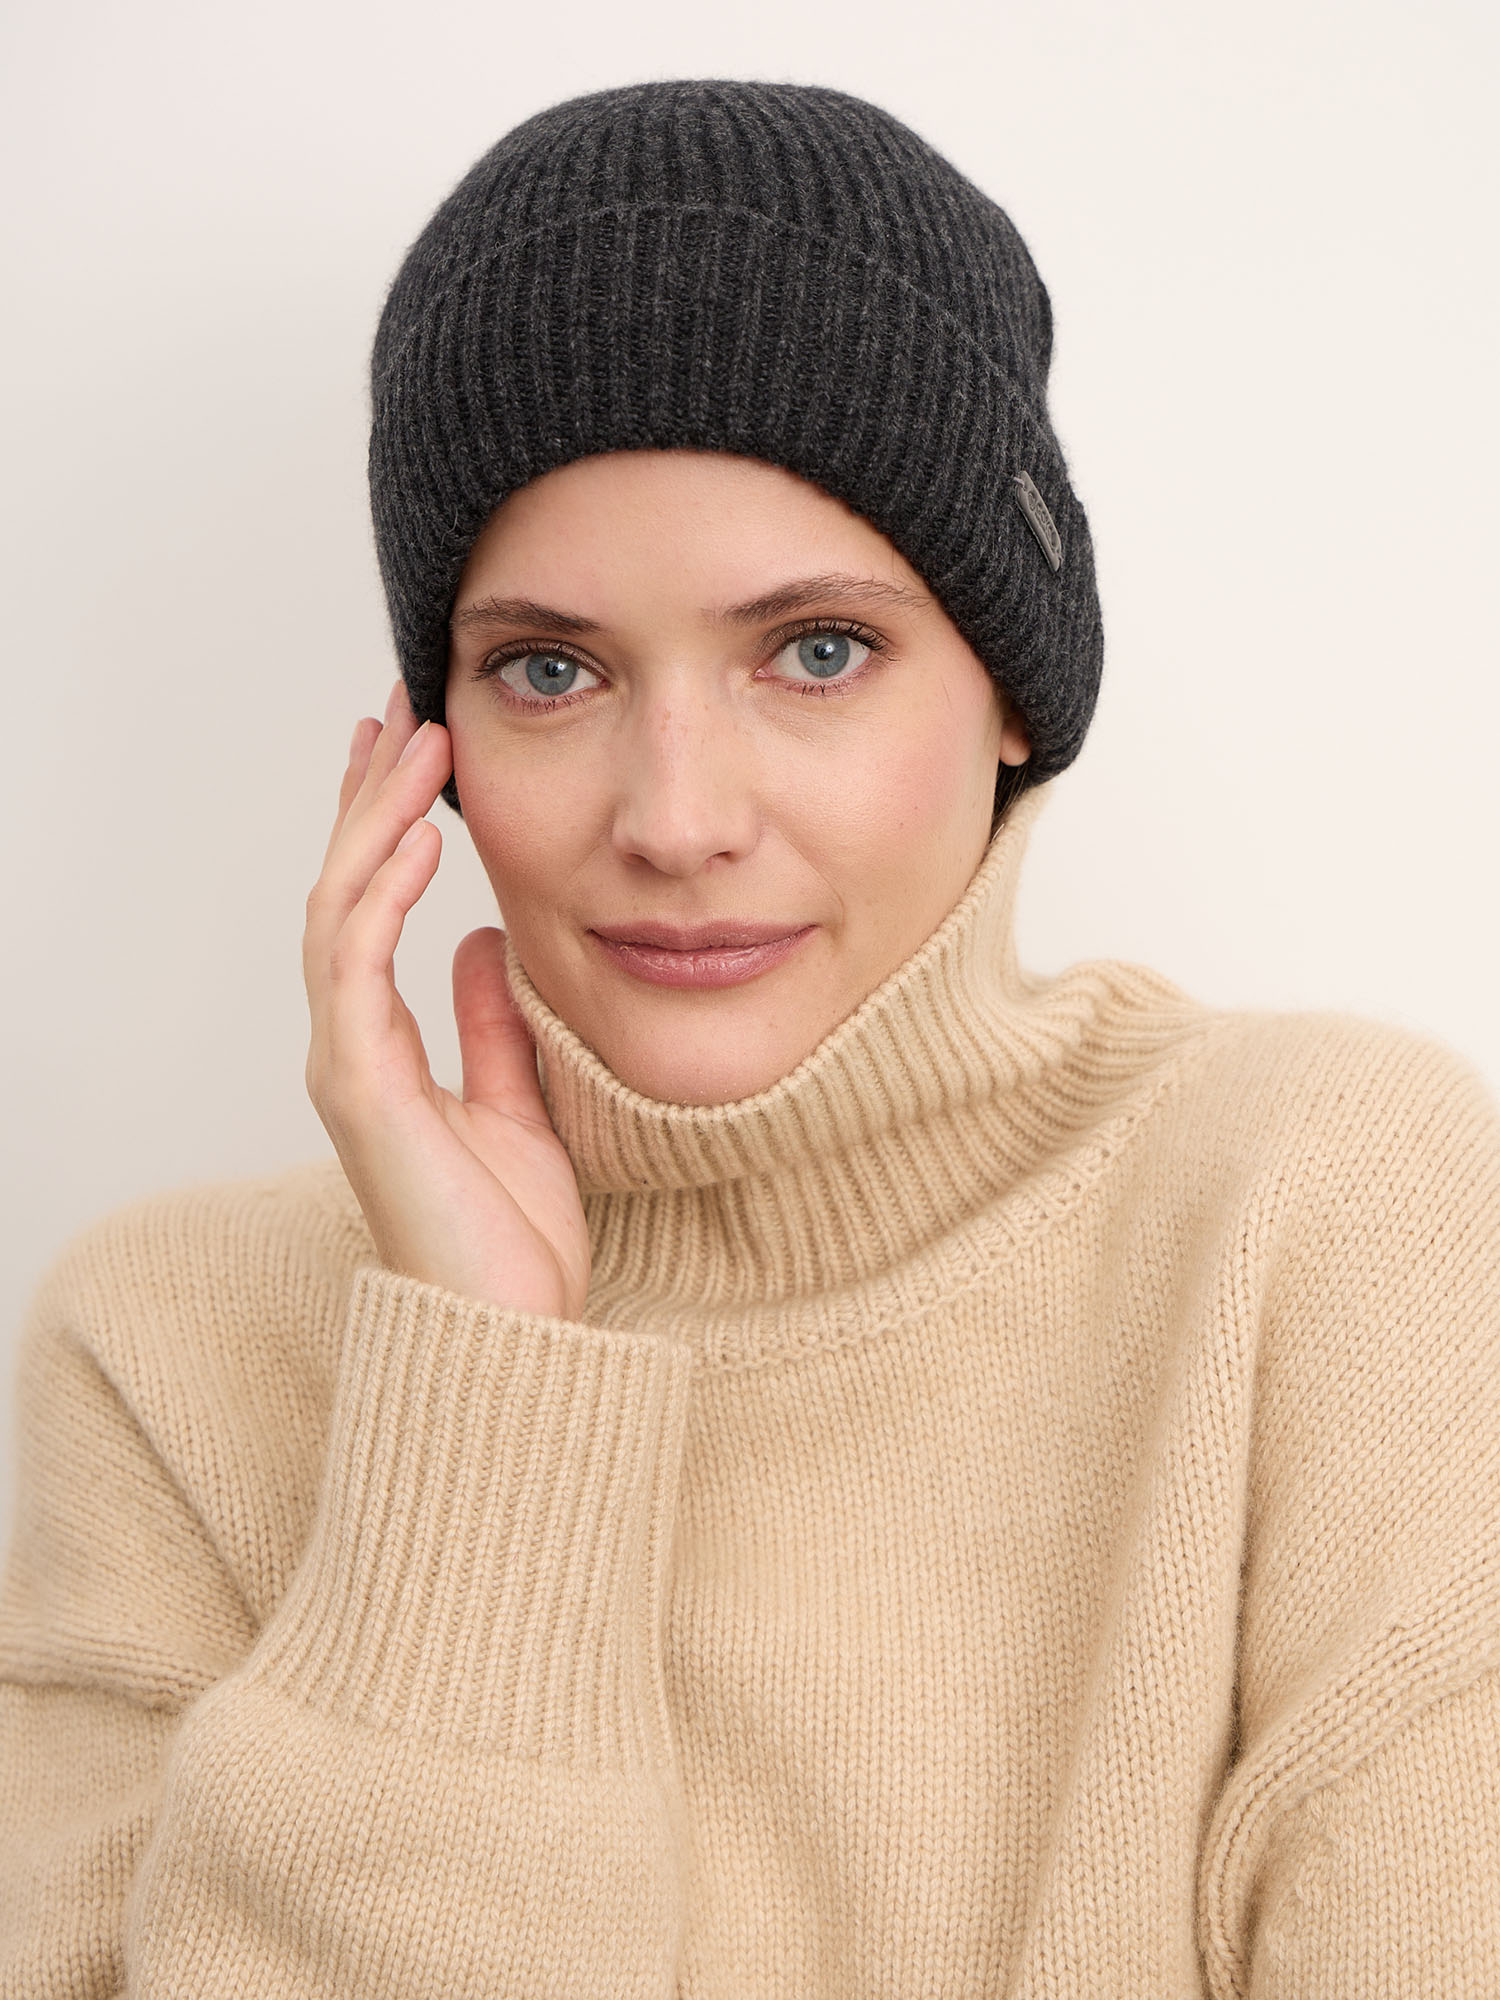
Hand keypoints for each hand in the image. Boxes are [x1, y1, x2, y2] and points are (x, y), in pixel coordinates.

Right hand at [302, 680, 591, 1320]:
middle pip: (342, 892)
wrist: (513, 1336)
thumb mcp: (518, 1104)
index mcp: (386, 1049)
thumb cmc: (513, 1243)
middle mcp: (353, 1047)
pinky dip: (380, 895)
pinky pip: (357, 968)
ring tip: (412, 738)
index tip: (412, 753)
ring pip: (336, 911)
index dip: (383, 828)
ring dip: (372, 821)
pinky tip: (414, 838)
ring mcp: (348, 1066)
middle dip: (367, 796)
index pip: (370, 911)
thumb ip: (491, 1025)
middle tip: (399, 707)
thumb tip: (480, 942)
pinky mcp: (361, 1090)